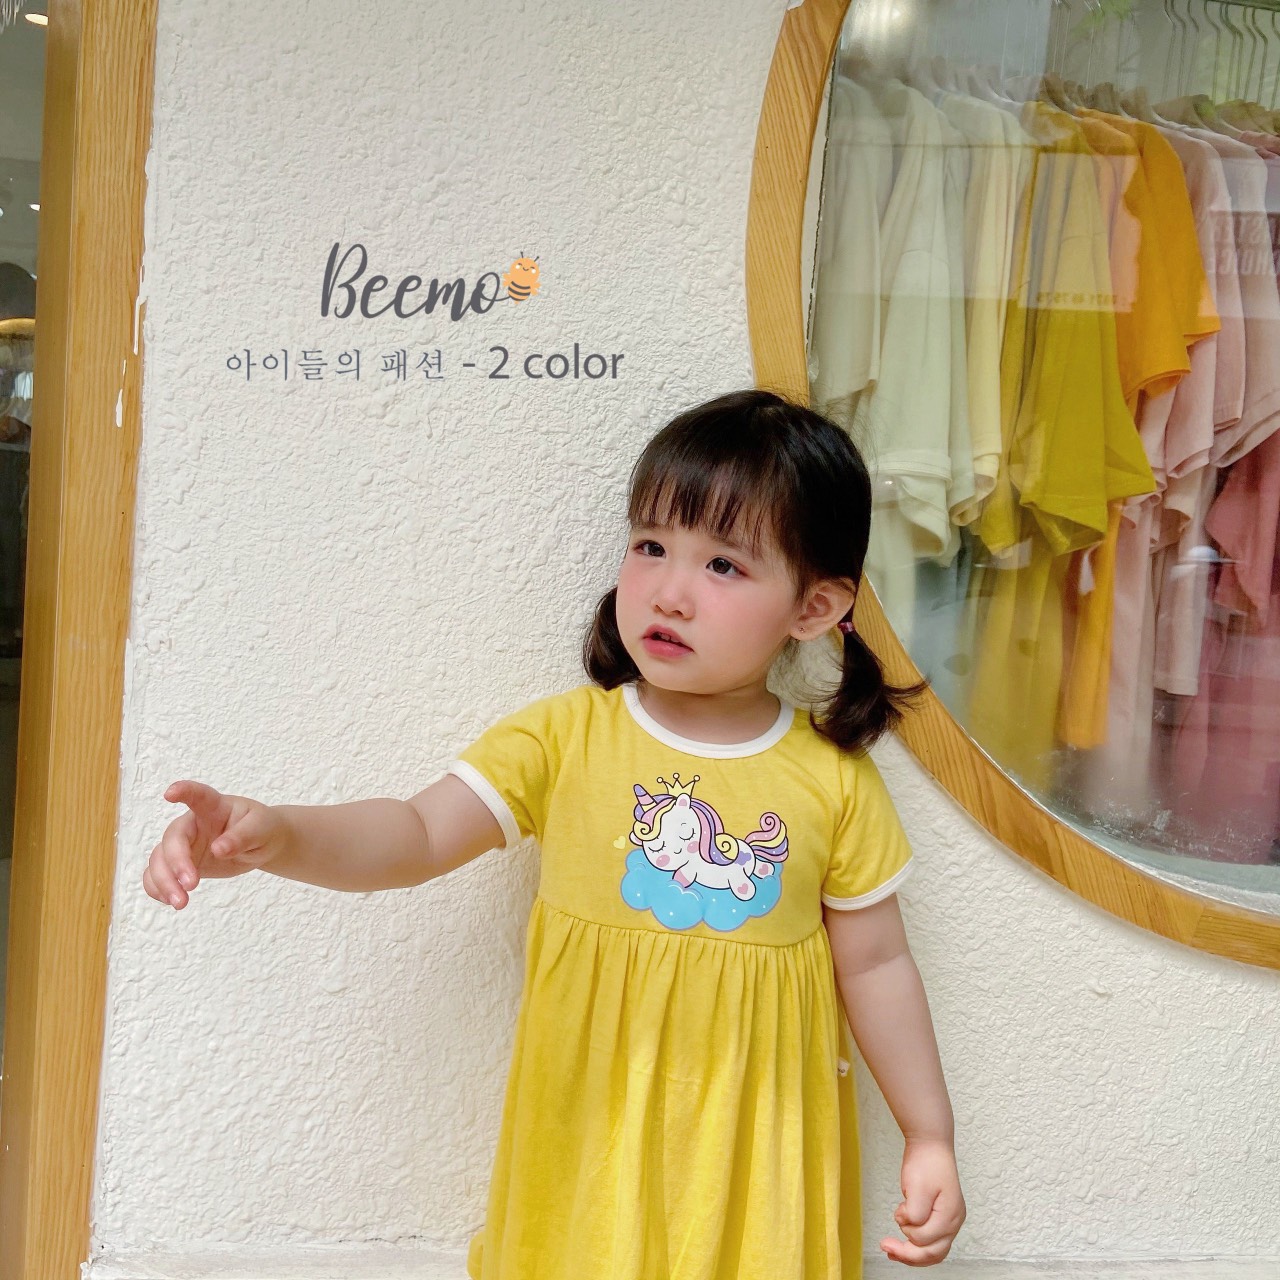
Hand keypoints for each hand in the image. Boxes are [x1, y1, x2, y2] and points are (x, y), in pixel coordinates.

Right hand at [143, 780, 289, 909]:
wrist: (261, 844)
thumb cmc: (261, 828)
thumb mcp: (261, 828)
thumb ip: (242, 836)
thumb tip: (218, 849)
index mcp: (214, 807)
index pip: (197, 795)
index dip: (183, 791)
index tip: (170, 793)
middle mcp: (193, 824)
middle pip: (173, 838)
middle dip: (176, 862)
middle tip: (192, 885)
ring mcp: (185, 844)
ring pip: (159, 859)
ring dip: (164, 881)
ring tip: (180, 903)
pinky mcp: (182, 864)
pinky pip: (158, 875)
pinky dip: (157, 888)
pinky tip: (170, 901)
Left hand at [879, 1137, 965, 1265]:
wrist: (930, 1144)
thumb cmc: (926, 1162)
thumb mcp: (917, 1186)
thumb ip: (915, 1213)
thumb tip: (909, 1226)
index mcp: (950, 1216)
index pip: (926, 1241)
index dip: (907, 1233)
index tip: (896, 1217)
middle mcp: (953, 1222)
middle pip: (932, 1253)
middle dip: (908, 1254)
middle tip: (886, 1247)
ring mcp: (949, 1220)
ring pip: (933, 1250)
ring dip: (912, 1253)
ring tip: (892, 1249)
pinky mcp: (941, 1216)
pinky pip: (931, 1240)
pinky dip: (917, 1244)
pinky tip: (903, 1240)